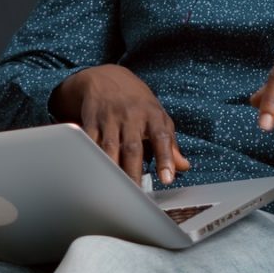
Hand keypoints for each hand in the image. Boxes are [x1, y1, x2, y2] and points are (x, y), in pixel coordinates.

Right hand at [50, 65, 190, 185]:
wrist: (106, 77)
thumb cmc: (137, 101)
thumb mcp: (157, 116)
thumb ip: (170, 143)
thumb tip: (183, 166)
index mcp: (152, 115)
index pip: (161, 137)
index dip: (165, 158)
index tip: (167, 178)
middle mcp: (130, 115)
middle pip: (133, 148)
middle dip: (134, 172)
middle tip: (137, 195)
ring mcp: (109, 117)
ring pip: (110, 147)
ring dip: (113, 169)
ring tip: (117, 189)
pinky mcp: (91, 120)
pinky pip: (90, 141)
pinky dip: (91, 156)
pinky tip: (93, 170)